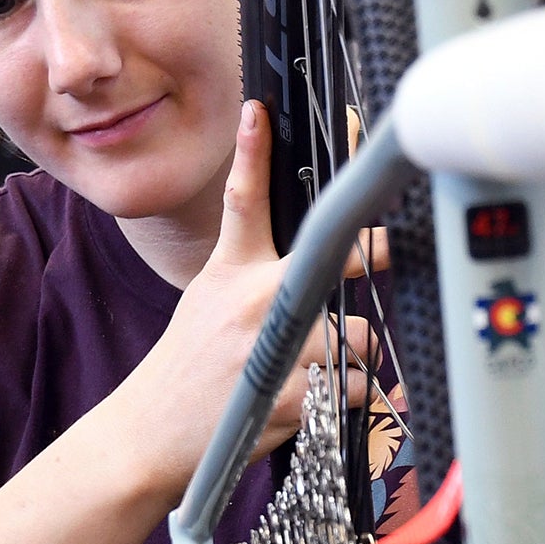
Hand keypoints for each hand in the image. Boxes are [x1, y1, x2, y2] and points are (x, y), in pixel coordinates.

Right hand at [102, 101, 377, 502]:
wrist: (153, 432)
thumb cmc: (190, 362)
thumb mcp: (208, 297)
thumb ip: (251, 264)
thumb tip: (307, 243)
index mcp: (232, 272)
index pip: (241, 199)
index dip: (251, 150)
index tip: (259, 112)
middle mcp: (254, 304)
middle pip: (332, 257)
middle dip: (374, 251)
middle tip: (391, 248)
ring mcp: (275, 351)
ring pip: (362, 335)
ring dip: (365, 351)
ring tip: (341, 362)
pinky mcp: (292, 399)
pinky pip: (356, 387)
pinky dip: (355, 395)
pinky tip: (331, 397)